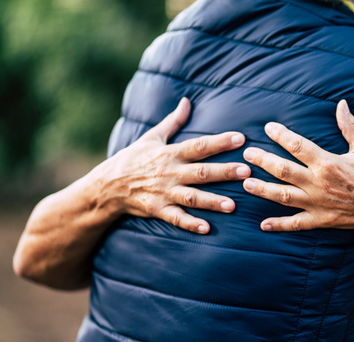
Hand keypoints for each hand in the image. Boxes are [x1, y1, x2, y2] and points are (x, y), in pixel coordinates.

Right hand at [99, 97, 250, 233]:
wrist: (107, 185)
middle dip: (224, 172)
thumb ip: (173, 121)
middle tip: (246, 171)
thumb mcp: (152, 137)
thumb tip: (187, 101)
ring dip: (212, 201)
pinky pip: (176, 218)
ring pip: (192, 197)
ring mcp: (164, 192)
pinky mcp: (158, 209)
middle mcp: (169, 172)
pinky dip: (190, 223)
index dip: (220, 142)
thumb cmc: (133, 159)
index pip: (199, 146)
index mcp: (171, 153)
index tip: (241, 139)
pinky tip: (206, 228)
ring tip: (232, 205)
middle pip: (200, 172)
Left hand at [242, 100, 353, 231]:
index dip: (281, 135)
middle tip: (247, 155)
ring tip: (246, 183)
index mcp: (328, 163)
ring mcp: (318, 204)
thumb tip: (341, 103)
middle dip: (263, 161)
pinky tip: (263, 224)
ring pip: (283, 196)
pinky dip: (279, 225)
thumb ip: (350, 126)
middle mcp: (319, 183)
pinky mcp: (321, 221)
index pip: (298, 145)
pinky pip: (296, 224)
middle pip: (283, 170)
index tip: (268, 127)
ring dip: (263, 190)